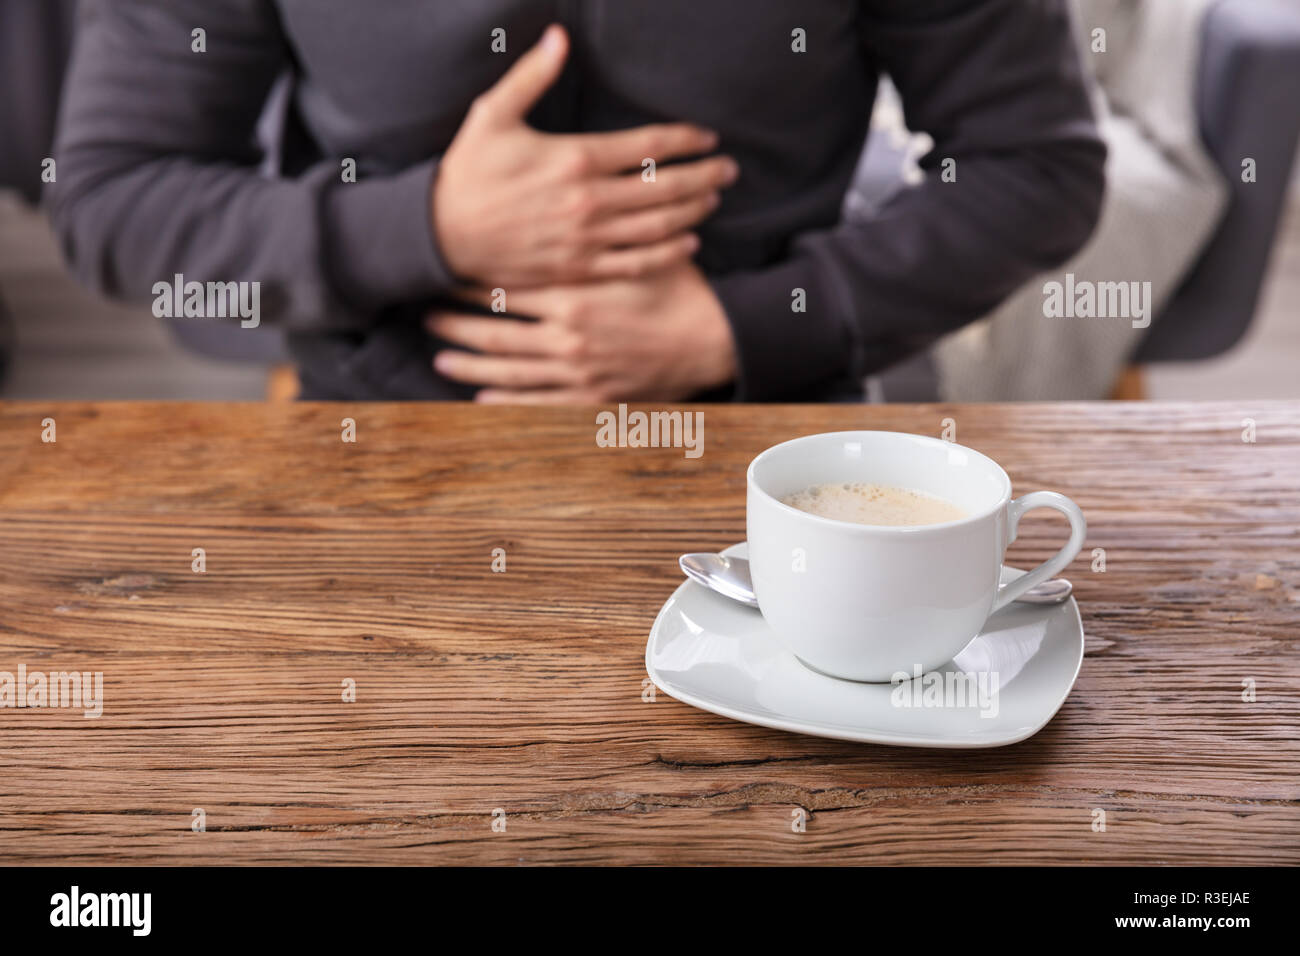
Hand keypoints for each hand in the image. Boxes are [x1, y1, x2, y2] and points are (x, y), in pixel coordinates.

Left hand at [427, 263, 737, 402]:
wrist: (716, 341)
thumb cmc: (681, 291)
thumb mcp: (637, 250)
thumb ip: (598, 233)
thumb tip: (573, 197)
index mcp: (575, 295)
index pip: (508, 288)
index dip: (472, 282)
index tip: (445, 275)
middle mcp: (568, 337)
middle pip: (496, 331)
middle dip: (456, 325)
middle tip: (425, 317)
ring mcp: (578, 372)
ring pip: (509, 370)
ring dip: (470, 365)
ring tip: (439, 360)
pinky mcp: (592, 398)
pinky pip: (539, 403)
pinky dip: (508, 402)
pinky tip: (482, 399)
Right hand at [433, 24, 738, 287]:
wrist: (441, 235)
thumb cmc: (467, 173)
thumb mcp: (491, 115)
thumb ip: (531, 76)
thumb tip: (559, 37)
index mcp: (575, 158)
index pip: (649, 146)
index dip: (686, 140)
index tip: (707, 138)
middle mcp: (589, 201)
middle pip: (665, 187)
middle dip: (704, 176)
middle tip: (730, 170)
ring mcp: (587, 239)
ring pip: (657, 225)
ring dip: (693, 211)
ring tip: (714, 200)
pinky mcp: (579, 269)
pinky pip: (635, 263)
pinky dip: (667, 254)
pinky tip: (689, 244)